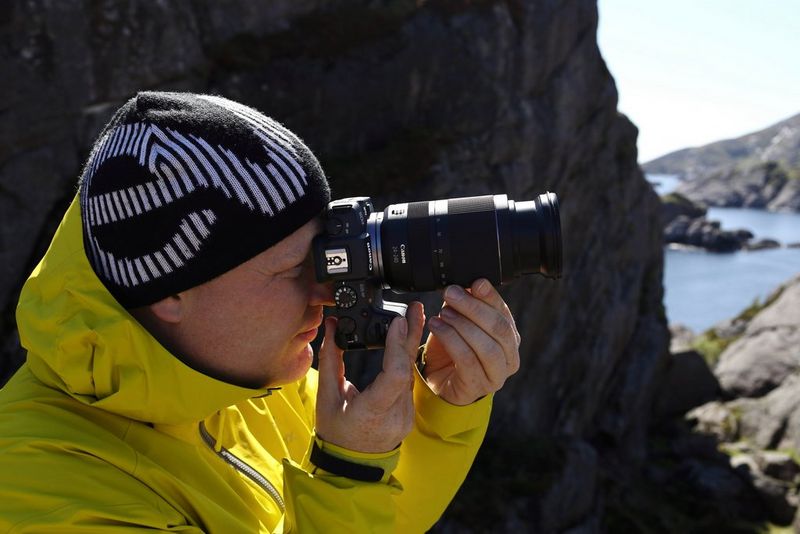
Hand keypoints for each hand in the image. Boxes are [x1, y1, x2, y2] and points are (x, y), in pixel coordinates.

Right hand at [315, 302, 424, 452]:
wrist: (352, 465)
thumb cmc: (335, 431)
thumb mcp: (327, 396)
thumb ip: (331, 359)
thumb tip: (332, 326)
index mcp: (371, 411)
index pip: (394, 374)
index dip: (398, 346)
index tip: (397, 322)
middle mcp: (394, 413)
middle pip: (407, 368)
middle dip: (411, 333)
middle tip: (414, 307)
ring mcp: (405, 415)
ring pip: (410, 373)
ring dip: (410, 344)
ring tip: (412, 316)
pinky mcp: (409, 412)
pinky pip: (409, 381)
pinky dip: (406, 360)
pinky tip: (407, 341)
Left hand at [422, 279, 520, 405]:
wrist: (440, 383)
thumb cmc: (453, 351)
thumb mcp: (460, 323)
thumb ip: (465, 306)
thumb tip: (465, 284)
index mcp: (510, 338)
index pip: (504, 313)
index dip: (491, 296)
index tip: (476, 282)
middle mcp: (509, 358)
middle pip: (499, 329)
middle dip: (474, 308)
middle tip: (451, 294)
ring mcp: (496, 375)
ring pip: (486, 346)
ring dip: (462, 325)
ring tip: (443, 312)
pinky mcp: (477, 386)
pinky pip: (467, 360)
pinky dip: (451, 340)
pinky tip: (437, 327)